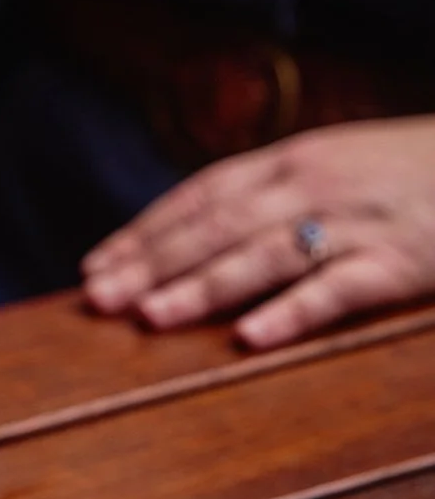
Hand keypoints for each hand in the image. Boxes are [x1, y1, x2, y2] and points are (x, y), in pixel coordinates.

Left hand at [82, 118, 434, 349]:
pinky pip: (337, 288)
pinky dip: (291, 311)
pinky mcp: (401, 261)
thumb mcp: (337, 164)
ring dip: (201, 286)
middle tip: (97, 298)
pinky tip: (250, 338)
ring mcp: (355, 221)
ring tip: (150, 317)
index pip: (200, 196)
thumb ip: (275, 192)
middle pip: (216, 225)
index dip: (145, 231)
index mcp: (291, 160)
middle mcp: (312, 184)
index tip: (95, 265)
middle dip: (151, 263)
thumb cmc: (413, 171)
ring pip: (263, 254)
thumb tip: (201, 230)